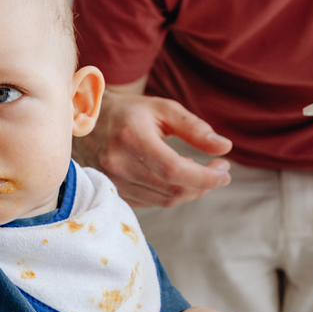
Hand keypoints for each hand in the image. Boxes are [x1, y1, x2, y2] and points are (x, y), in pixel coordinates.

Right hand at [72, 90, 232, 206]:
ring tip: (201, 172)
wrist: (88, 121)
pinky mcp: (114, 193)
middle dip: (204, 184)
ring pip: (164, 200)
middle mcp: (118, 164)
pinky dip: (172, 194)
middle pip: (172, 190)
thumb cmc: (130, 112)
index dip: (205, 177)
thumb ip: (194, 128)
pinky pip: (152, 202)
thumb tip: (224, 147)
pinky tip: (179, 178)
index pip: (174, 170)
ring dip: (191, 191)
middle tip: (220, 169)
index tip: (224, 170)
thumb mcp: (163, 109)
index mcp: (132, 138)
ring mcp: (113, 182)